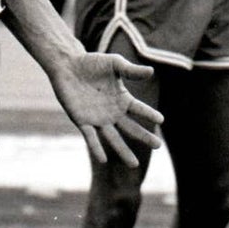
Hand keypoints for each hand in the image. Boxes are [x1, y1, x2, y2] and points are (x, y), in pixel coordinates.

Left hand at [50, 50, 163, 166]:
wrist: (67, 65)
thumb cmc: (92, 63)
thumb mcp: (114, 64)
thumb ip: (131, 70)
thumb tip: (151, 71)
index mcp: (122, 99)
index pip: (139, 109)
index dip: (148, 114)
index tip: (161, 120)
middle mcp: (112, 112)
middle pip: (130, 128)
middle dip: (143, 137)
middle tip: (158, 146)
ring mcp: (97, 118)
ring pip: (113, 138)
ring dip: (123, 150)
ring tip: (134, 164)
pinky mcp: (81, 121)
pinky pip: (91, 137)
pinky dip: (96, 147)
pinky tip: (103, 159)